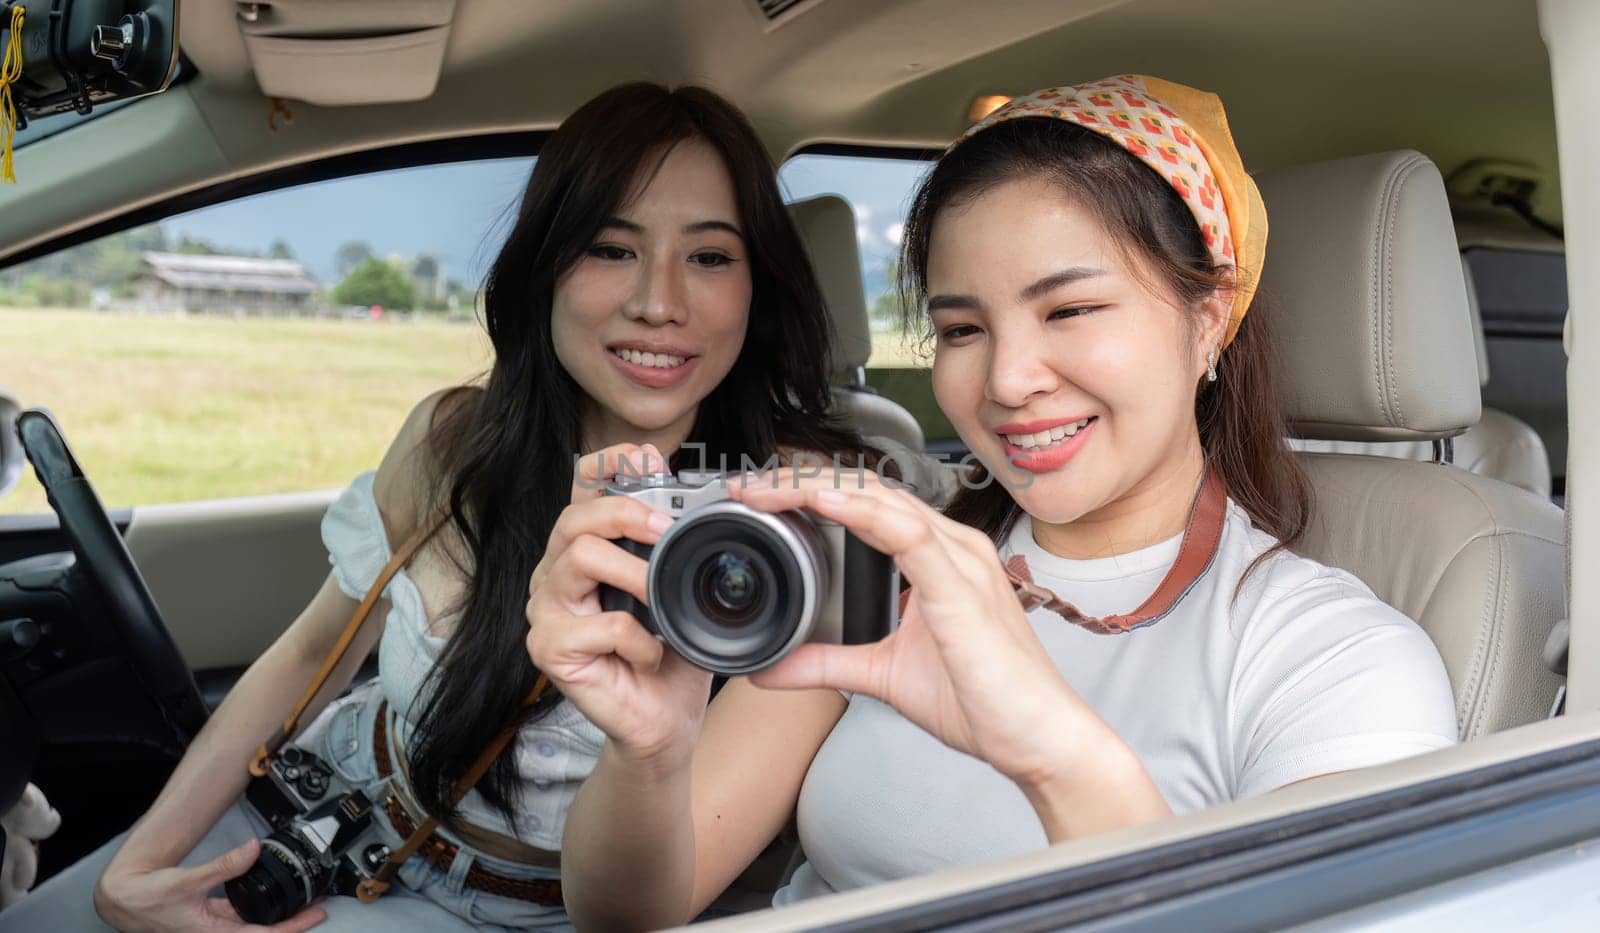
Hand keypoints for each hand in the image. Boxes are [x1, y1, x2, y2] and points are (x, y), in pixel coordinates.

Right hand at [93, 839, 324, 931]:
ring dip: (277, 913)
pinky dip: (256, 906)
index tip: (316, 914)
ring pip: (252, 922)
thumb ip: (224, 867)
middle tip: (319, 905)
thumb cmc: (148, 898)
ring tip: (303, 900)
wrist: (122, 899)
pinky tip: (270, 896)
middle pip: (263, 931)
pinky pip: (239, 913)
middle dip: (292, 920)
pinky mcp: (208, 915)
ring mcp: (213, 925)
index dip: (292, 927)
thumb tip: (253, 849)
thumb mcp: (188, 882)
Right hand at [525, 443, 712, 766]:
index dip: (609, 464)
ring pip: (579, 557)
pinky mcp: (549, 649)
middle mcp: (555, 572)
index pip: (580, 486)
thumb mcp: (681, 588)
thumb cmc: (671, 651)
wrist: (663, 720)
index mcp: (585, 548)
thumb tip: (708, 494)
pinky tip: (652, 655)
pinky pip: (599, 625)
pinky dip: (639, 639)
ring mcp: (545, 610)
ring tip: (660, 600)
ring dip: (634, 574)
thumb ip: (679, 544)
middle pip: (574, 517)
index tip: (648, 461)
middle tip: (666, 531)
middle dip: (626, 513)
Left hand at [727, 470, 1108, 791]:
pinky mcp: (962, 589)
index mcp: (939, 557)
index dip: (809, 492)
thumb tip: (771, 669)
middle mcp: (952, 547)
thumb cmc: (983, 701)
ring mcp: (960, 562)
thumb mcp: (882, 675)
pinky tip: (823, 503)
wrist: (1038, 738)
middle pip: (868, 491)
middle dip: (801, 483)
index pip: (867, 504)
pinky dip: (862, 514)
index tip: (757, 499)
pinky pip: (909, 536)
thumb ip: (828, 664)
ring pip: (883, 502)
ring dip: (818, 490)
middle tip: (746, 488)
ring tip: (768, 490)